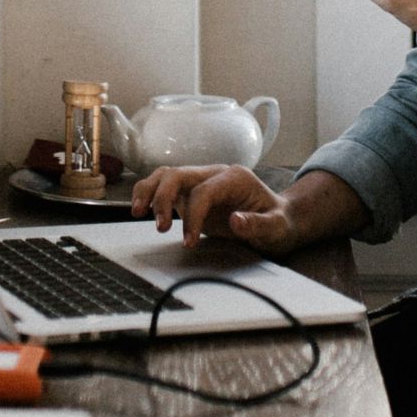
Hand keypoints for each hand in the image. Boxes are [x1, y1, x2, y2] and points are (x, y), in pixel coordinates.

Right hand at [130, 165, 304, 254]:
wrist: (279, 219)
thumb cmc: (279, 222)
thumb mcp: (278, 227)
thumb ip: (259, 224)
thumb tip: (236, 221)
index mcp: (235, 178)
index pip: (203, 191)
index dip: (192, 215)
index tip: (188, 241)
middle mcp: (214, 174)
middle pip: (178, 175)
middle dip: (163, 198)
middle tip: (159, 227)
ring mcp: (201, 182)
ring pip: (166, 175)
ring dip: (149, 192)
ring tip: (137, 212)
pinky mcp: (191, 193)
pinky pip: (164, 187)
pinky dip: (149, 195)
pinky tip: (141, 210)